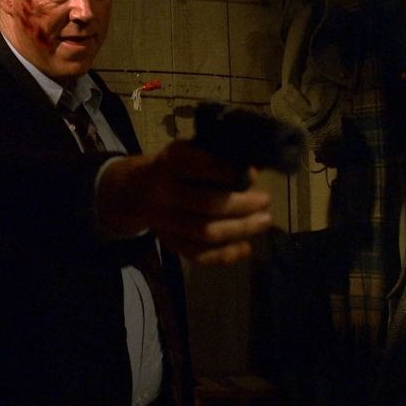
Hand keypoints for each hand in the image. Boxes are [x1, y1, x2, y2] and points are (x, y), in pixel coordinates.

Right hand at [97, 140, 271, 264]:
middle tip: (265, 201)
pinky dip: (224, 255)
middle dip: (242, 205)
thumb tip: (251, 173)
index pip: (198, 166)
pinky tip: (245, 247)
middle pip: (206, 203)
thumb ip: (216, 158)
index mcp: (171, 162)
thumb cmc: (178, 167)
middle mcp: (164, 192)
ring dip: (240, 229)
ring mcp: (165, 221)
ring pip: (205, 232)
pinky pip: (197, 254)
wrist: (140, 190)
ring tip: (264, 221)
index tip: (253, 174)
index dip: (226, 171)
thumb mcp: (190, 150)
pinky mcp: (169, 242)